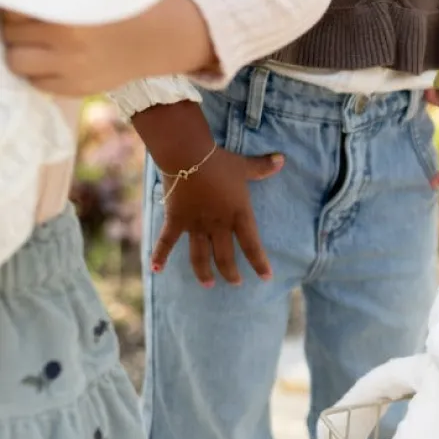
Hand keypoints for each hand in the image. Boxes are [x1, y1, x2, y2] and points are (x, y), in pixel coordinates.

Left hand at [3, 0, 216, 96]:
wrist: (158, 38)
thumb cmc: (120, 5)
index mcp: (68, 7)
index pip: (14, 5)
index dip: (15, 3)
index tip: (25, 1)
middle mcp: (67, 38)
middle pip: (10, 32)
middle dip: (16, 25)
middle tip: (32, 20)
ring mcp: (71, 67)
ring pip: (16, 61)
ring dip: (20, 50)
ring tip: (35, 42)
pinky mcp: (77, 88)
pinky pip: (37, 83)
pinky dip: (38, 72)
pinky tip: (53, 60)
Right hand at [134, 102, 281, 287]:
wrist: (187, 153)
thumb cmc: (218, 160)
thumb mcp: (243, 165)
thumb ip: (262, 167)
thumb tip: (282, 159)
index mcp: (238, 214)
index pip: (252, 245)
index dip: (259, 263)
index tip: (266, 278)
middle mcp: (218, 225)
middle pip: (225, 257)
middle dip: (231, 273)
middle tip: (236, 283)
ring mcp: (196, 225)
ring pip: (200, 257)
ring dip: (204, 273)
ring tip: (209, 284)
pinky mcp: (176, 220)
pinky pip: (167, 242)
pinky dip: (160, 255)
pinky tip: (156, 269)